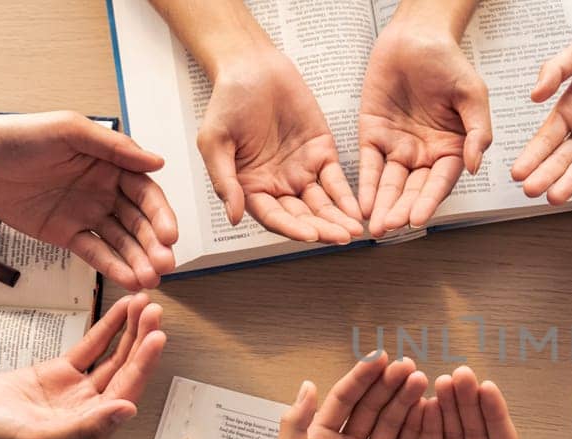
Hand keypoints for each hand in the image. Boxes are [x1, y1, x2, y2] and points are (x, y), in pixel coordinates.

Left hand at [0, 112, 178, 289]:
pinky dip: (113, 266)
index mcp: (112, 165)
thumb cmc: (21, 134)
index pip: (146, 194)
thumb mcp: (70, 130)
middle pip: (139, 222)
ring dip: (139, 261)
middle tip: (165, 265)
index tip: (170, 235)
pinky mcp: (67, 234)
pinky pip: (95, 252)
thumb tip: (157, 162)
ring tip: (151, 280)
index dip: (161, 215)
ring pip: (121, 242)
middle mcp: (106, 191)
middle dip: (154, 245)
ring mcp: (87, 214)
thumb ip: (114, 146)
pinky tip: (129, 279)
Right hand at [0, 293, 165, 438]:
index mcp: (92, 435)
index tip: (157, 337)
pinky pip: (90, 348)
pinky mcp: (60, 374)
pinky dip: (107, 329)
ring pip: (112, 357)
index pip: (127, 394)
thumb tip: (128, 410)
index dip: (144, 365)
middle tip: (155, 311)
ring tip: (145, 303)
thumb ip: (86, 427)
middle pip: (125, 372)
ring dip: (130, 331)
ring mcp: (76, 392)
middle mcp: (91, 413)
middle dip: (142, 341)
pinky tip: (122, 311)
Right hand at [198, 49, 362, 242]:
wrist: (252, 68)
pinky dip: (347, 196)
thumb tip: (234, 216)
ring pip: (322, 203)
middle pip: (302, 216)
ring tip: (353, 230)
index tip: (309, 235)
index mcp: (251, 188)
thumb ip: (225, 180)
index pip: (273, 217)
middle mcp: (278, 185)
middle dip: (322, 229)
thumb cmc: (227, 102)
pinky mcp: (322, 153)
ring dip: (338, 219)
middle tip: (341, 237)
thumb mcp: (214, 141)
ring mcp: (302, 171)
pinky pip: (336, 180)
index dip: (291, 228)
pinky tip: (357, 210)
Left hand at [271, 354, 426, 438]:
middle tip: (409, 366)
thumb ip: (295, 426)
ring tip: (423, 380)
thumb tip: (307, 385)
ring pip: (393, 422)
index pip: (344, 399)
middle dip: (390, 384)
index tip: (380, 358)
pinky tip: (430, 408)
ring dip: (407, 400)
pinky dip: (419, 427)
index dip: (362, 377)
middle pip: (372, 406)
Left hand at [357, 26, 491, 235]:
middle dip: (401, 210)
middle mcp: (424, 154)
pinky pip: (368, 165)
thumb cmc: (448, 62)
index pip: (440, 182)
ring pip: (390, 183)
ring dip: (383, 205)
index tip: (418, 219)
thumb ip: (477, 131)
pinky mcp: (372, 135)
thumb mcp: (472, 94)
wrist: (415, 37)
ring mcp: (398, 147)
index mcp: (452, 148)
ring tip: (375, 226)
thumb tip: (475, 166)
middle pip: (413, 189)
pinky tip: (361, 204)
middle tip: (390, 228)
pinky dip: (365, 185)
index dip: (429, 201)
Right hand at [511, 28, 571, 203]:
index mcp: (571, 109)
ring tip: (554, 198)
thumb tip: (534, 95)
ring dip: (569, 183)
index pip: (547, 138)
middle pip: (562, 158)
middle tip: (531, 191)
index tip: (517, 172)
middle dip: (546, 175)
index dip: (532, 155)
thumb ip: (556, 69)